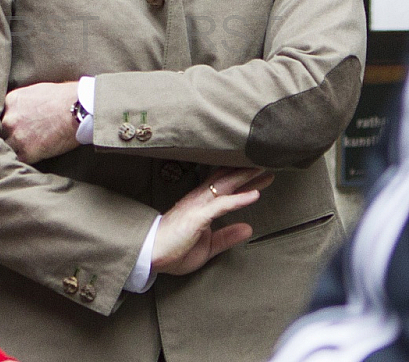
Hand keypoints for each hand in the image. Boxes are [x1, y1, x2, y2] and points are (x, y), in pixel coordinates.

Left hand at [2, 81, 79, 163]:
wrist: (79, 109)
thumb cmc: (65, 97)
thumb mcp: (38, 90)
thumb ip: (25, 102)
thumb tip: (25, 109)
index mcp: (12, 100)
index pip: (1, 114)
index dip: (9, 121)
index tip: (15, 125)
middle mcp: (9, 118)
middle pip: (1, 132)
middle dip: (9, 135)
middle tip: (21, 138)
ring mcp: (17, 136)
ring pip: (7, 148)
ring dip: (14, 150)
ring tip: (23, 152)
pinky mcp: (27, 153)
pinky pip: (19, 161)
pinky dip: (25, 161)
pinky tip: (31, 159)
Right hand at [151, 167, 273, 275]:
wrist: (151, 255)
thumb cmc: (175, 249)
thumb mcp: (208, 246)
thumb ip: (227, 236)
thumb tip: (249, 228)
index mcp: (202, 204)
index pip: (225, 185)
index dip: (243, 179)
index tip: (262, 173)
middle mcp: (200, 199)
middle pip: (228, 179)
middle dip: (248, 172)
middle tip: (268, 163)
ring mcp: (198, 205)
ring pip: (226, 186)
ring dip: (246, 178)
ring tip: (264, 170)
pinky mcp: (197, 216)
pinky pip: (221, 205)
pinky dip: (239, 198)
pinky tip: (255, 194)